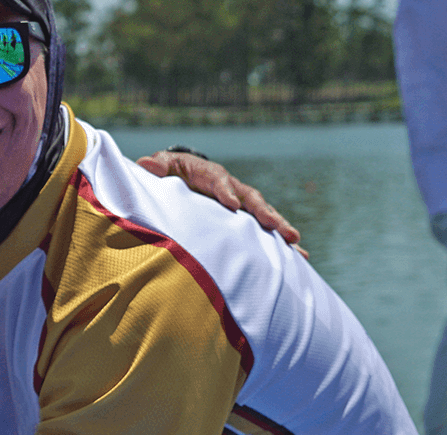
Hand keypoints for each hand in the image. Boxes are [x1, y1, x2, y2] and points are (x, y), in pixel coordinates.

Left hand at [138, 150, 309, 258]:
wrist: (185, 175)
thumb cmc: (171, 172)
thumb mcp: (163, 166)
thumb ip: (157, 167)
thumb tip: (146, 164)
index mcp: (209, 173)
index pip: (218, 179)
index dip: (225, 190)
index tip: (231, 204)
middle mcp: (232, 187)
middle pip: (250, 197)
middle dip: (264, 212)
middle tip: (276, 226)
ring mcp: (242, 203)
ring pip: (263, 214)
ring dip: (279, 227)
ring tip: (294, 242)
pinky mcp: (246, 219)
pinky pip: (265, 231)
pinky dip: (282, 243)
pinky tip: (299, 258)